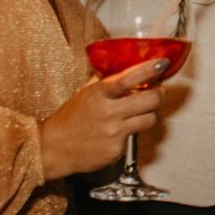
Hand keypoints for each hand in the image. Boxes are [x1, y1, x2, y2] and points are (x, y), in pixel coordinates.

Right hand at [38, 59, 170, 178]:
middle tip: (158, 92)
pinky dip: (131, 133)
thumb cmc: (68, 119)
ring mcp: (114, 132)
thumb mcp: (83, 93)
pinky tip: (118, 133)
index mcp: (99, 93)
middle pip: (150, 100)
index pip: (130, 78)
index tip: (161, 64)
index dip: (149, 69)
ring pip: (149, 119)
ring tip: (141, 113)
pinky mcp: (117, 150)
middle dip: (159, 94)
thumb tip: (121, 67)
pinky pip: (135, 138)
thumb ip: (103, 81)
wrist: (52, 148)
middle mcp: (109, 112)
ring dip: (150, 114)